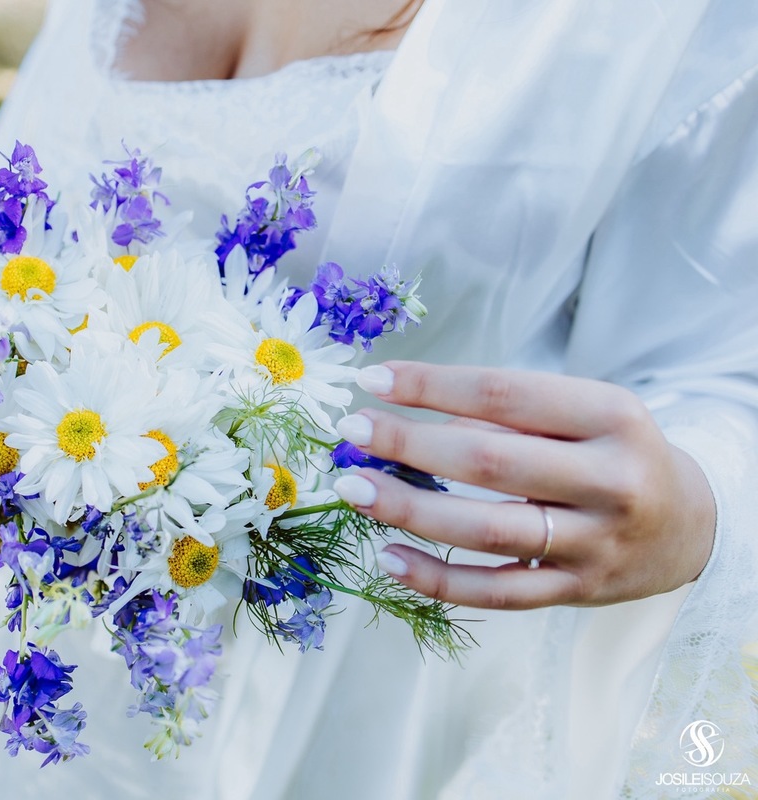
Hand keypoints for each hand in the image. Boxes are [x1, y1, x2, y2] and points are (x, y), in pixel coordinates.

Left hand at [332, 361, 715, 609]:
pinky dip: (437, 579)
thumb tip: (402, 410)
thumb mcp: (583, 413)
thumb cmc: (611, 453)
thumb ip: (506, 412)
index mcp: (610, 415)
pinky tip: (388, 557)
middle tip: (351, 432)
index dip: (431, 385)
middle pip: (490, 461)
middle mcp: (609, 480)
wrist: (688, 524)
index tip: (371, 380)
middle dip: (409, 444)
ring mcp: (594, 542)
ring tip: (354, 490)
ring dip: (410, 510)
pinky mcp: (576, 590)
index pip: (504, 393)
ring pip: (487, 530)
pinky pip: (497, 592)